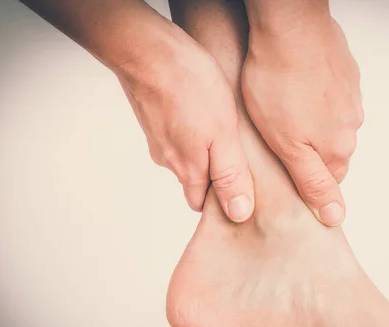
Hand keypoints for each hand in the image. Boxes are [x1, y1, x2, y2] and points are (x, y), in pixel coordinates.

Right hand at [117, 22, 254, 222]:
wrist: (147, 50)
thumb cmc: (190, 88)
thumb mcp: (223, 135)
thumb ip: (231, 175)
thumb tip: (239, 214)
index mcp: (188, 169)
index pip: (202, 204)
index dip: (221, 202)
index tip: (241, 190)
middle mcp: (168, 159)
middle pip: (194, 180)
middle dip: (215, 175)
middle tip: (239, 157)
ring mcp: (157, 137)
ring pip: (185, 155)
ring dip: (203, 148)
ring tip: (224, 129)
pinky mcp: (152, 117)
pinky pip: (176, 133)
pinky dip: (190, 129)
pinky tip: (203, 110)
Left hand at [242, 17, 363, 226]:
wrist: (289, 28)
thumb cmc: (279, 85)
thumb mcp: (288, 147)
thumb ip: (312, 183)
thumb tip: (335, 218)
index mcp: (338, 148)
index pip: (327, 181)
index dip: (303, 178)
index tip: (283, 168)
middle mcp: (351, 125)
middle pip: (329, 152)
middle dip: (305, 149)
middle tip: (276, 136)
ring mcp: (350, 96)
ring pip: (329, 122)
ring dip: (309, 121)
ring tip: (281, 108)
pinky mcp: (345, 73)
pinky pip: (330, 95)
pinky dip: (314, 95)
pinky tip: (293, 86)